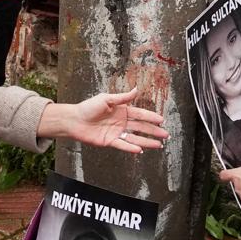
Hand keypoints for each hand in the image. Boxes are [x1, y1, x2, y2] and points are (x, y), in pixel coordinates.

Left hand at [37, 88, 167, 152]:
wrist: (75, 120)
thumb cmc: (88, 107)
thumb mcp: (106, 99)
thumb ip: (122, 97)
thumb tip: (136, 89)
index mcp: (122, 110)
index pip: (140, 114)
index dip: (151, 117)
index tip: (162, 120)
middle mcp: (122, 122)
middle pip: (141, 127)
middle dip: (154, 131)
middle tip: (166, 135)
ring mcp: (117, 132)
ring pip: (135, 138)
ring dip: (147, 141)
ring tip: (159, 145)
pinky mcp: (110, 141)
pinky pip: (123, 145)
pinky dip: (131, 148)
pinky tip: (140, 150)